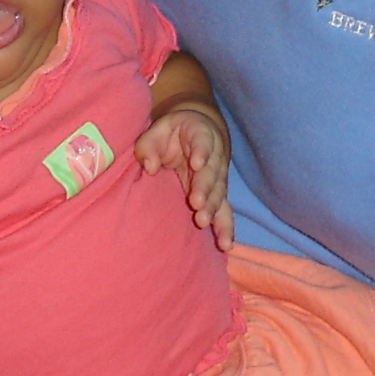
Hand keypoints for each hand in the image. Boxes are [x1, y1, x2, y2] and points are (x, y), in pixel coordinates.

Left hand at [136, 98, 232, 247]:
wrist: (197, 132)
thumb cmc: (172, 133)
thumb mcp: (157, 131)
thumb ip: (149, 145)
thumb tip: (150, 166)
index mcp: (200, 134)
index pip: (202, 142)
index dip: (201, 152)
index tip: (197, 163)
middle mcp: (215, 156)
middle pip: (212, 173)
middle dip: (204, 188)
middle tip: (196, 203)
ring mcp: (218, 177)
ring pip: (219, 194)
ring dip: (212, 209)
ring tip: (203, 221)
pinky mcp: (217, 196)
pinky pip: (224, 212)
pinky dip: (225, 228)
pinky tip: (225, 244)